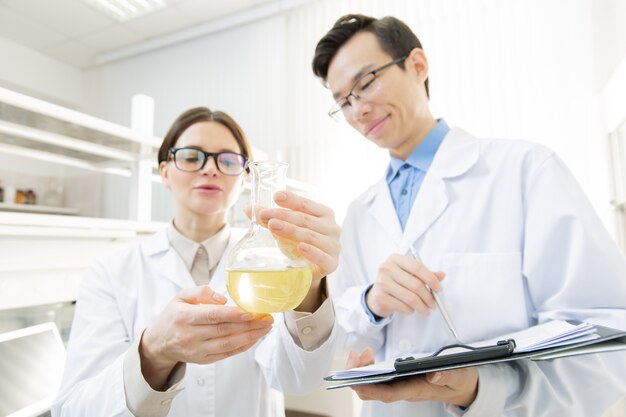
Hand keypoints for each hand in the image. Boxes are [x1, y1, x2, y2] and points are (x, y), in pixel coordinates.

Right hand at [140, 286, 272, 389]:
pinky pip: (226, 354)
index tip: (251, 312)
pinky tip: (254, 338)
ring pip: (228, 344)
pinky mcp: (203, 360)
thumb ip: (201, 292)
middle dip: (249, 325)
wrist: (159, 343)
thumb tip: (223, 299)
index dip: (233, 314)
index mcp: (184, 317)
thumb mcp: (180, 297)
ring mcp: (197, 350)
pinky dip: (242, 347)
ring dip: (250, 336)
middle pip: (224, 330)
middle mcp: (190, 336)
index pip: (212, 316)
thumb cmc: (173, 316)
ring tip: (266, 328)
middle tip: (267, 318)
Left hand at [257, 190, 340, 280]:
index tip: (276, 196)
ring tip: (273, 226)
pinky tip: (301, 247)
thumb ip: (270, 218)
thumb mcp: (286, 228)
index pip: (306, 204)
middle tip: (264, 215)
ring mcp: (333, 246)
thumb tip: (248, 208)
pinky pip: (322, 257)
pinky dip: (312, 252)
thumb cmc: (300, 243)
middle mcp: (332, 227)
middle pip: (305, 219)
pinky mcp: (332, 263)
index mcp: (323, 213)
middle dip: (284, 216)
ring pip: (311, 236)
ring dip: (291, 230)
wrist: (311, 270)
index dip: (291, 199)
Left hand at [347, 348, 478, 406]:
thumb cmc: (458, 382)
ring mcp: (401, 385)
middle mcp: (405, 390)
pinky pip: (379, 377)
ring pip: (374, 384)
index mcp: (416, 391)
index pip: (389, 394)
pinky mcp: (400, 379)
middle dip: (359, 376)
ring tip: (361, 352)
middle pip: (374, 390)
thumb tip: (434, 375)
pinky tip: (368, 355)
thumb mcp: (458, 376)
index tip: (355, 380)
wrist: (462, 387)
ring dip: (362, 370)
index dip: (371, 389)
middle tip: (356, 356)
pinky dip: (370, 366)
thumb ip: (447, 376)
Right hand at [366, 253, 444, 317]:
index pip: (418, 267)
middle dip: (429, 297)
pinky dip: (411, 310)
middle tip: (434, 304)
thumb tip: (441, 275)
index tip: (439, 289)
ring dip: (422, 306)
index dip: (431, 279)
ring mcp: (382, 282)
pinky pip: (403, 307)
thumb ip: (425, 274)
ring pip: (411, 298)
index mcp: (395, 258)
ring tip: (426, 310)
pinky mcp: (380, 297)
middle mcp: (386, 268)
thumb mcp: (409, 274)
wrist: (376, 296)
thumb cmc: (396, 283)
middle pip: (416, 284)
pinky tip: (411, 309)